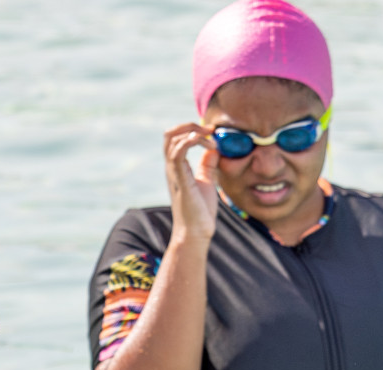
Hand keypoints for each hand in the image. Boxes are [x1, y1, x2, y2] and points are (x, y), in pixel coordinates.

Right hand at [163, 122, 219, 243]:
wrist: (196, 232)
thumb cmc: (200, 210)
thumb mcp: (207, 180)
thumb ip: (208, 164)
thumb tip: (213, 148)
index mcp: (177, 167)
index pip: (175, 137)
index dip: (192, 128)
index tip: (213, 133)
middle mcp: (171, 168)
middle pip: (169, 135)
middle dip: (188, 124)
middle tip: (209, 130)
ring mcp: (174, 174)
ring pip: (171, 140)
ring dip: (193, 132)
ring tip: (211, 140)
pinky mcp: (180, 181)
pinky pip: (178, 154)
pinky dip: (190, 142)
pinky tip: (207, 144)